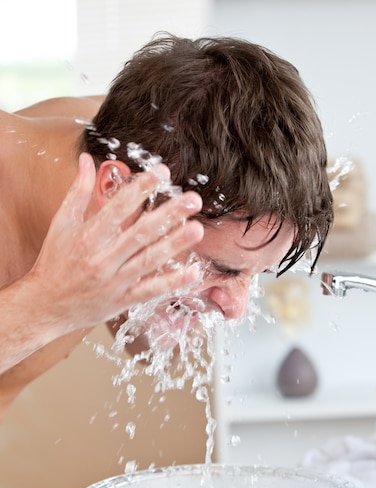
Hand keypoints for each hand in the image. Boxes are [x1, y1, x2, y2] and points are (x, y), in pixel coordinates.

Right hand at [28, 153, 203, 334]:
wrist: (45, 306)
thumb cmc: (54, 263)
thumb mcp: (60, 224)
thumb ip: (78, 192)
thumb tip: (87, 160)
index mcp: (87, 237)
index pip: (118, 208)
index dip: (141, 188)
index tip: (162, 172)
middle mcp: (102, 259)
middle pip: (140, 233)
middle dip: (168, 215)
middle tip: (192, 199)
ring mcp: (114, 282)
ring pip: (149, 260)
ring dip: (174, 244)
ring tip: (197, 229)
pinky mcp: (123, 300)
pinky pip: (151, 290)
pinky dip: (172, 282)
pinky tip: (193, 271)